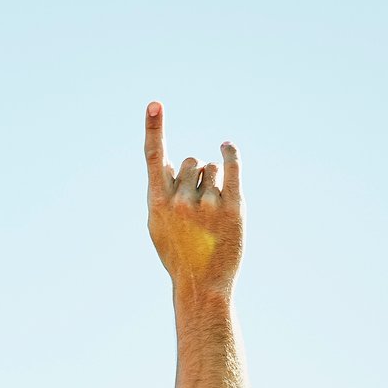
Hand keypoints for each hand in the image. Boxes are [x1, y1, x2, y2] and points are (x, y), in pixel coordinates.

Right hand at [144, 103, 242, 292]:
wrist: (201, 284)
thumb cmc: (177, 254)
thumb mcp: (158, 225)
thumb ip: (162, 193)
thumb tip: (176, 162)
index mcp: (157, 203)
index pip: (154, 158)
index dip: (154, 128)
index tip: (155, 103)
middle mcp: (181, 200)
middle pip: (189, 162)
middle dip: (193, 174)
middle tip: (195, 203)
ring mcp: (208, 204)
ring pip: (210, 168)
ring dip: (211, 180)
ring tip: (210, 210)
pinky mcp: (234, 208)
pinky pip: (233, 169)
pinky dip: (230, 154)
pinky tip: (227, 147)